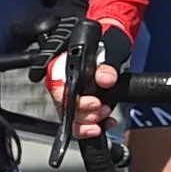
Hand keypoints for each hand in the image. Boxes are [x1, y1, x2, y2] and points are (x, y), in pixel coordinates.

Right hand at [44, 19, 134, 141]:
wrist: (112, 48)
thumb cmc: (105, 44)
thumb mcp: (110, 49)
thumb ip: (107, 65)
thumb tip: (105, 79)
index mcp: (60, 67)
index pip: (58, 90)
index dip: (74, 102)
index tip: (94, 103)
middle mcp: (61, 84)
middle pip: (64, 109)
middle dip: (86, 115)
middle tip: (103, 109)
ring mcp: (70, 97)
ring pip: (72, 120)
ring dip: (90, 122)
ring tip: (106, 115)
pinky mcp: (80, 107)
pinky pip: (81, 124)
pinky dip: (95, 127)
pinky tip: (106, 123)